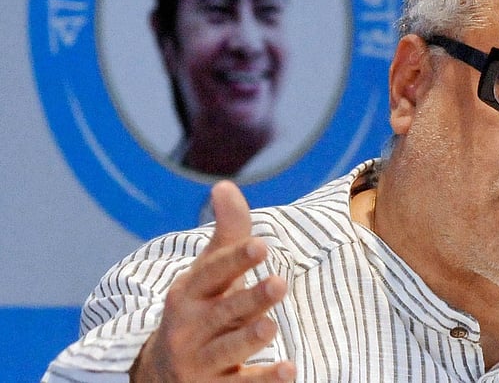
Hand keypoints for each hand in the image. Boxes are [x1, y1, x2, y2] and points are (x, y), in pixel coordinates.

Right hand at [130, 180, 295, 381]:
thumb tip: (225, 185)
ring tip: (271, 326)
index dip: (236, 259)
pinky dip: (264, 381)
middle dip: (249, 298)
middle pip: (223, 311)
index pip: (213, 273)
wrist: (160, 374)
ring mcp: (200, 362)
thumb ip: (227, 233)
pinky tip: (290, 370)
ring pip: (227, 350)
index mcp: (189, 293)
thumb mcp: (209, 273)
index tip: (261, 244)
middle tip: (279, 283)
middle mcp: (190, 327)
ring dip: (249, 338)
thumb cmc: (200, 309)